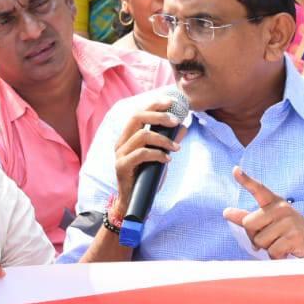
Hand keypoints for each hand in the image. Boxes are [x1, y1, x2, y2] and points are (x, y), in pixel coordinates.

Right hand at [112, 97, 183, 215]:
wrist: (134, 201)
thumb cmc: (146, 177)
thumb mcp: (160, 156)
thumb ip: (169, 141)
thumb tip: (183, 127)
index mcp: (128, 137)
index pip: (138, 113)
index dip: (154, 105)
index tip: (171, 102)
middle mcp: (121, 142)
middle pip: (137, 118)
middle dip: (158, 116)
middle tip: (176, 121)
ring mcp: (119, 154)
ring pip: (142, 136)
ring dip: (163, 139)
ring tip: (176, 148)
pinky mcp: (121, 166)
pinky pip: (141, 154)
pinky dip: (158, 154)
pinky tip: (168, 160)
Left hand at [223, 167, 303, 259]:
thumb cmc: (289, 234)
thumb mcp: (270, 223)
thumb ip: (248, 218)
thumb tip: (226, 212)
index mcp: (274, 203)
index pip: (258, 189)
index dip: (246, 180)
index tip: (235, 170)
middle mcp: (281, 208)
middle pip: (249, 224)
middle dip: (254, 237)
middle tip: (270, 240)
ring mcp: (289, 221)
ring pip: (260, 241)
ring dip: (267, 249)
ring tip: (282, 245)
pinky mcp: (295, 236)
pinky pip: (272, 251)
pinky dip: (277, 257)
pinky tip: (287, 252)